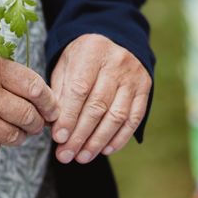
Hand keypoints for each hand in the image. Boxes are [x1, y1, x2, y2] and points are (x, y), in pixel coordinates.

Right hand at [0, 49, 58, 156]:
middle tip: (34, 124)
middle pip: (29, 116)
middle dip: (36, 124)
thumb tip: (38, 92)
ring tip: (9, 130)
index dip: (49, 102)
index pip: (35, 87)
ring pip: (14, 136)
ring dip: (16, 136)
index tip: (52, 109)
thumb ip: (3, 70)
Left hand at [50, 34, 151, 163]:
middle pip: (97, 106)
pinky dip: (120, 137)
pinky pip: (134, 118)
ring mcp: (133, 76)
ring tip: (82, 157)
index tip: (58, 138)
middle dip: (80, 135)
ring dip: (98, 140)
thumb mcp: (66, 65)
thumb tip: (53, 126)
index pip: (79, 90)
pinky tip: (105, 150)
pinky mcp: (145, 88)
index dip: (69, 116)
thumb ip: (59, 92)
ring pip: (116, 115)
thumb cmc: (82, 58)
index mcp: (91, 51)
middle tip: (66, 155)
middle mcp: (116, 62)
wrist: (113, 39)